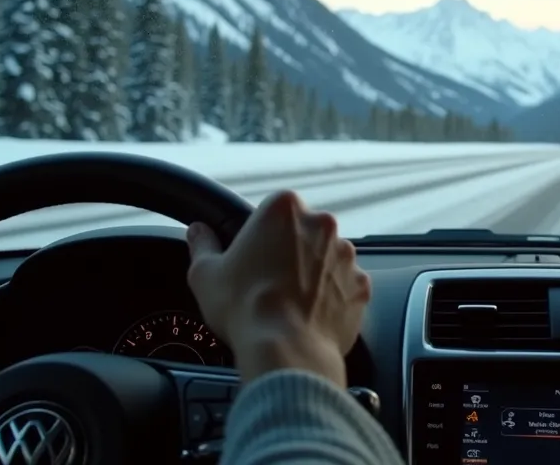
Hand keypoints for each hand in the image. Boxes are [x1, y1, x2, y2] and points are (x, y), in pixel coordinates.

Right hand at [186, 190, 370, 387]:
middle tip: (267, 283)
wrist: (286, 350)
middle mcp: (322, 224)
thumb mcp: (205, 274)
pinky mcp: (361, 286)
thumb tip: (198, 232)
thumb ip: (202, 245)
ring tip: (289, 304)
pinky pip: (345, 287)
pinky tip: (309, 316)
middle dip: (289, 252)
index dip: (259, 235)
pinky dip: (332, 298)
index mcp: (284, 208)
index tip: (252, 257)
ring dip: (312, 274)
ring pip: (326, 259)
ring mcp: (347, 256)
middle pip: (303, 232)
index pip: (272, 211)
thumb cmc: (244, 308)